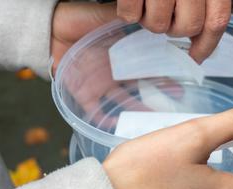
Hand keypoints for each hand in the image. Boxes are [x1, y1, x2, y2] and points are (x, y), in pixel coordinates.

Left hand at [52, 2, 181, 129]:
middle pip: (140, 88)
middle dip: (158, 99)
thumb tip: (153, 17)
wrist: (50, 28)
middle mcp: (115, 72)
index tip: (182, 83)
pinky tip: (119, 127)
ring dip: (137, 112)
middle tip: (174, 109)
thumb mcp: (109, 17)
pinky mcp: (84, 94)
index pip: (149, 68)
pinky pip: (97, 112)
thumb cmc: (80, 19)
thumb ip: (129, 21)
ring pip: (123, 102)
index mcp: (123, 55)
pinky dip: (106, 121)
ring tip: (152, 122)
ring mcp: (100, 84)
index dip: (166, 76)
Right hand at [117, 0, 231, 62]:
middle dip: (173, 28)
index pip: (216, 20)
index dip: (207, 44)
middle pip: (187, 26)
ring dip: (148, 19)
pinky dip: (128, 12)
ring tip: (147, 2)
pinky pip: (130, 14)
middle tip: (165, 15)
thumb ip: (202, 5)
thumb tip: (200, 42)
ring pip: (157, 25)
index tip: (195, 57)